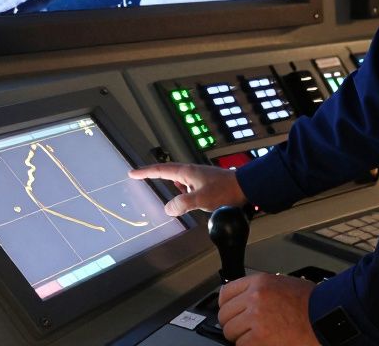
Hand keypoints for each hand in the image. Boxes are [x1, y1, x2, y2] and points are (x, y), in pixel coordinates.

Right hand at [127, 162, 246, 215]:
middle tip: (140, 175)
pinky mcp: (206, 183)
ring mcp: (199, 177)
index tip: (133, 173)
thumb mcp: (201, 199)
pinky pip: (187, 185)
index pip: (161, 170)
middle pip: (167, 171)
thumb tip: (168, 208)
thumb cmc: (225, 191)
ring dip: (167, 181)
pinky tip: (183, 195)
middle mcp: (191, 172)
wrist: (245, 188)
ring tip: (158, 183)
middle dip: (153, 173)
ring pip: (178, 179)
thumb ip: (182, 204)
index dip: (145, 172)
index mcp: (187, 172)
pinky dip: (180, 189)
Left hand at [218, 272, 316, 345]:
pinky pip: (241, 345)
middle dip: (233, 324)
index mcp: (260, 282)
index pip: (226, 293)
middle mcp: (255, 298)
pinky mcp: (259, 339)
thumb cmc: (312, 303)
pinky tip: (264, 342)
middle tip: (246, 329)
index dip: (226, 306)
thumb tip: (244, 300)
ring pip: (230, 332)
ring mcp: (255, 319)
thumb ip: (261, 291)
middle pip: (225, 315)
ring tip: (259, 336)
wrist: (326, 318)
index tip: (230, 312)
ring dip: (242, 337)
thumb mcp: (283, 284)